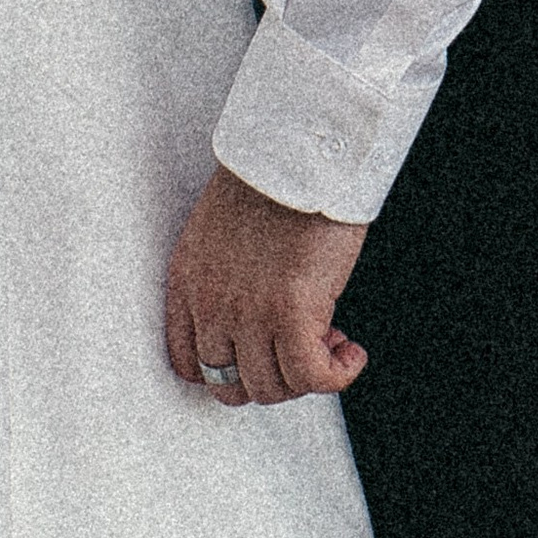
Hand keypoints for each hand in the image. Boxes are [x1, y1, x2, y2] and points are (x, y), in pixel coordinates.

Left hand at [165, 165, 368, 407]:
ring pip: (271, 388)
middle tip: (300, 350)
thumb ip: (226, 279)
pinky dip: (337, 375)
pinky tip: (351, 353)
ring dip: (306, 375)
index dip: (230, 371)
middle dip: (269, 377)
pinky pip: (312, 377)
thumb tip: (257, 320)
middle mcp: (210, 303)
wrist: (298, 149)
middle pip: (229, 385)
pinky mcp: (290, 313)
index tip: (259, 357)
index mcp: (187, 280)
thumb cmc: (271, 178)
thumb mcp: (221, 233)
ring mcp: (247, 313)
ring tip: (331, 341)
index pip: (188, 363)